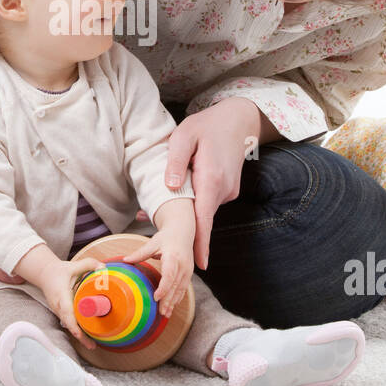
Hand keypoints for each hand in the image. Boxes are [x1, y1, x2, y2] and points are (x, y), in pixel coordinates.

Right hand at [36, 256, 103, 349]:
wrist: (44, 274)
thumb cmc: (59, 271)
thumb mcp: (73, 265)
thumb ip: (89, 264)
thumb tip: (104, 269)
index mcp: (61, 294)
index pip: (66, 311)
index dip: (73, 323)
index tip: (79, 334)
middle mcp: (58, 306)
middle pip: (69, 323)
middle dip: (79, 335)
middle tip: (92, 346)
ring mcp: (58, 311)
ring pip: (69, 325)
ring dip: (79, 335)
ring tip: (92, 345)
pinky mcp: (61, 313)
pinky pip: (69, 323)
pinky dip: (77, 330)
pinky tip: (87, 337)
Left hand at [122, 209, 194, 317]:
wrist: (183, 231)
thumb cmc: (166, 237)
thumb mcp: (153, 242)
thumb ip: (140, 253)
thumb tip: (125, 260)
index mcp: (173, 257)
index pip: (169, 275)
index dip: (163, 288)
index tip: (156, 297)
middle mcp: (182, 265)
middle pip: (175, 286)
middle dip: (168, 300)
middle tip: (160, 312)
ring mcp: (187, 270)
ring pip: (180, 289)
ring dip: (173, 302)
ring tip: (165, 314)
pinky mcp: (189, 273)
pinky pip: (183, 288)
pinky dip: (177, 298)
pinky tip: (171, 306)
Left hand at [163, 97, 263, 269]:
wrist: (239, 119)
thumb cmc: (208, 125)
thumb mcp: (185, 136)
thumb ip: (176, 161)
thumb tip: (169, 186)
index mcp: (212, 178)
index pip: (204, 218)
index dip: (200, 243)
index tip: (199, 265)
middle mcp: (224, 189)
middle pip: (200, 217)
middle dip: (179, 226)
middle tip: (146, 219)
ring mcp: (228, 191)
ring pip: (203, 208)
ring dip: (184, 210)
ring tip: (152, 204)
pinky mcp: (228, 189)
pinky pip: (207, 201)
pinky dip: (193, 200)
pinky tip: (179, 189)